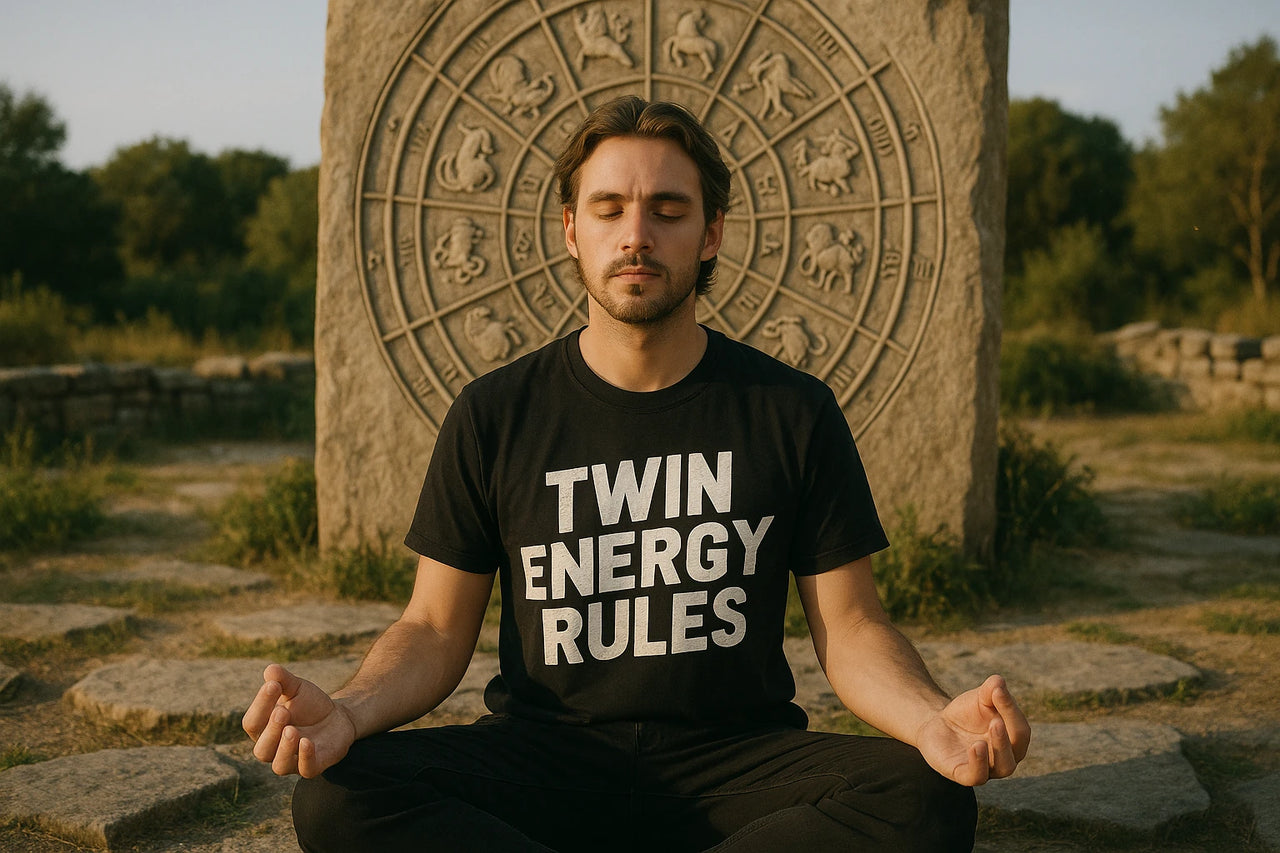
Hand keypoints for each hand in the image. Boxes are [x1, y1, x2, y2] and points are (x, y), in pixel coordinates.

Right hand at [242, 664, 356, 777]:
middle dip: (271, 730)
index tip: (273, 685)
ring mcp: (293, 760)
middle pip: (262, 748)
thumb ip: (283, 680)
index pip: (252, 722)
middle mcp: (273, 748)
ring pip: (279, 765)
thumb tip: (270, 669)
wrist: (338, 716)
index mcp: (263, 729)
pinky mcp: (313, 766)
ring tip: (292, 730)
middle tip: (282, 711)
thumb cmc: (309, 704)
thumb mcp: (297, 688)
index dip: (260, 705)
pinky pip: (305, 770)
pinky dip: (305, 757)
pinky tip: (307, 742)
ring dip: (284, 748)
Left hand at [914, 674, 1029, 786]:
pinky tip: (975, 746)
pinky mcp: (963, 774)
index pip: (1021, 729)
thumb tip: (998, 682)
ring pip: (1004, 767)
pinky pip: (976, 777)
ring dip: (999, 749)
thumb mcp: (979, 698)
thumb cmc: (966, 713)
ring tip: (990, 729)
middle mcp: (1006, 757)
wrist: (937, 723)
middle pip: (1017, 750)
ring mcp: (987, 768)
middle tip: (996, 720)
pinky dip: (978, 764)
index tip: (998, 690)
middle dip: (1008, 735)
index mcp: (1014, 739)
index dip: (1011, 710)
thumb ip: (991, 690)